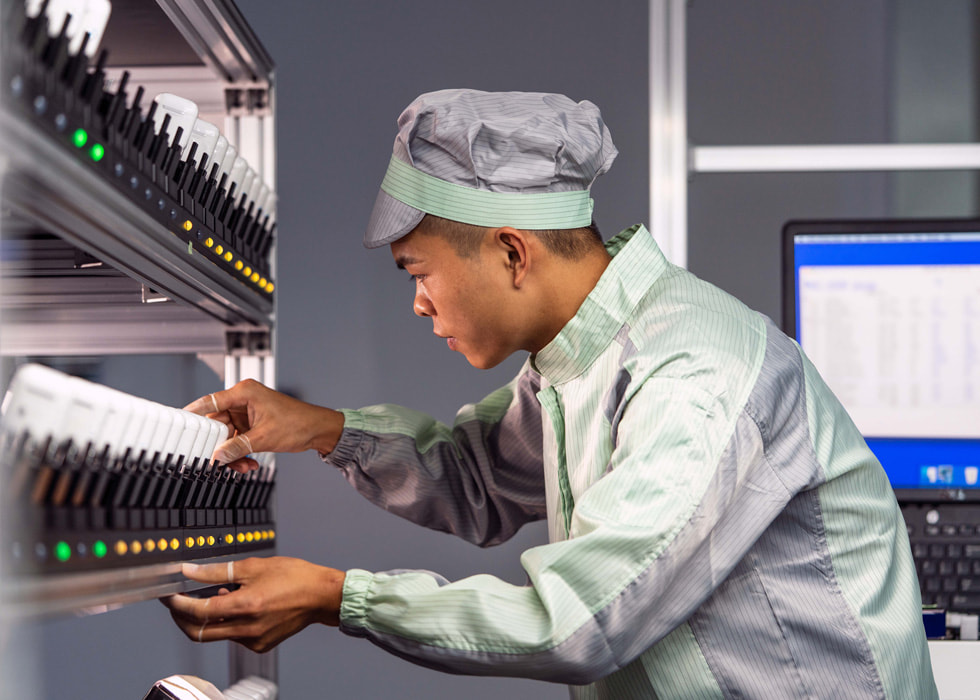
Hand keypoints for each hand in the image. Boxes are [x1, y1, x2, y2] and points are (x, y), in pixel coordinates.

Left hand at [161, 556, 345, 652]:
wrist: (322, 596)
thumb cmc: (295, 578)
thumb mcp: (254, 566)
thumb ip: (217, 571)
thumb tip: (191, 571)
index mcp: (245, 607)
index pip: (198, 612)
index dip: (178, 604)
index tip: (170, 595)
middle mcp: (247, 629)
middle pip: (200, 632)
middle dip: (183, 618)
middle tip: (179, 602)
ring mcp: (254, 640)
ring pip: (217, 634)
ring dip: (209, 617)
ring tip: (220, 594)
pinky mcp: (260, 644)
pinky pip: (233, 635)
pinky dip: (228, 621)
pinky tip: (238, 604)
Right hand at [184, 379, 343, 471]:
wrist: (318, 430)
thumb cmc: (299, 423)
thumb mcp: (264, 438)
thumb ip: (237, 447)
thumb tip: (217, 456)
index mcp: (245, 392)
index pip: (210, 402)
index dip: (193, 413)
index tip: (180, 425)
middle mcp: (243, 400)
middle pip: (217, 424)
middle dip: (220, 446)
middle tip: (220, 462)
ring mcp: (247, 413)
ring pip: (226, 436)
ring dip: (232, 453)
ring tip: (244, 466)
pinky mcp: (252, 424)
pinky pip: (236, 440)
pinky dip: (240, 453)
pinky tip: (249, 463)